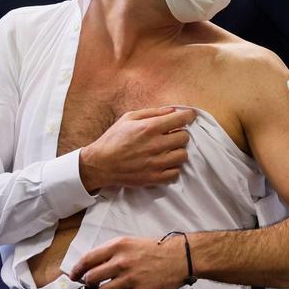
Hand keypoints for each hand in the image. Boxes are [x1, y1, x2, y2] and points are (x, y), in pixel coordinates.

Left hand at [68, 235, 188, 288]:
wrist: (179, 258)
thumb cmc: (153, 250)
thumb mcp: (130, 243)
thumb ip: (110, 253)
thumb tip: (90, 267)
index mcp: (118, 246)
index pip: (88, 259)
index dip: (77, 270)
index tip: (73, 276)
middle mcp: (122, 262)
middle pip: (92, 279)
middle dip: (92, 283)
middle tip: (98, 284)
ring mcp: (130, 278)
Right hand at [79, 107, 194, 191]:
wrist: (100, 164)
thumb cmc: (113, 139)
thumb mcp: (128, 118)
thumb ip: (152, 112)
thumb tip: (172, 110)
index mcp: (149, 128)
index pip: (181, 120)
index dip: (188, 116)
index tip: (189, 116)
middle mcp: (155, 145)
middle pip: (184, 138)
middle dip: (180, 133)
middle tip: (172, 134)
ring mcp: (155, 163)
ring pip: (183, 155)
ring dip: (178, 151)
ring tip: (168, 150)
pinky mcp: (153, 178)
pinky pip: (176, 173)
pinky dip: (173, 167)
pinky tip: (165, 163)